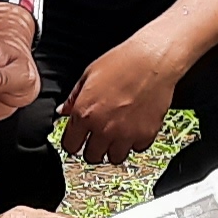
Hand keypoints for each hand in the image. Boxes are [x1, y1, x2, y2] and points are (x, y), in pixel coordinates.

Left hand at [61, 37, 180, 165]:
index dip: (73, 142)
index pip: (70, 146)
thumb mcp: (89, 74)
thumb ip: (73, 97)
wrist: (153, 59)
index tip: (78, 139)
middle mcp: (103, 128)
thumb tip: (64, 111)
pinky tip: (134, 127)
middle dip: (92, 148)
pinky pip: (136, 149)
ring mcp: (126, 134)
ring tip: (117, 134)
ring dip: (114, 148)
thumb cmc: (122, 61)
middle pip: (91, 157)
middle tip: (98, 137)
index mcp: (84, 113)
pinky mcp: (146, 135)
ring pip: (114, 158)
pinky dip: (135, 142)